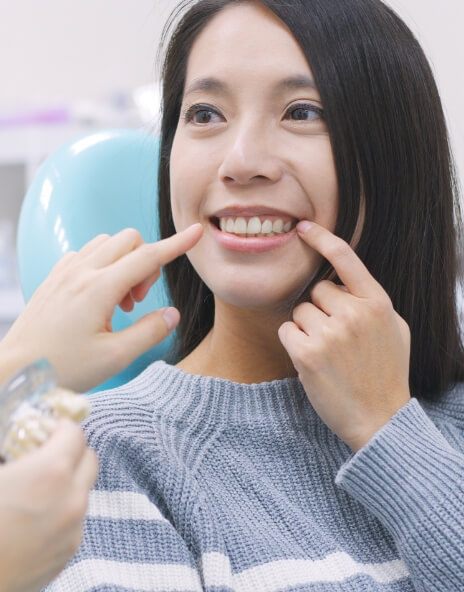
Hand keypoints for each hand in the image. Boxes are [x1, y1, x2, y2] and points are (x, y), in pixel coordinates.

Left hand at [0, 224, 202, 390]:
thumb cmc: (62, 368)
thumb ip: (150, 331)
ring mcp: (64, 272)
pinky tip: (98, 297)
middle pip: (129, 240)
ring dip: (124, 263)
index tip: (196, 233)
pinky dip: (103, 265)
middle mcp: (81, 272)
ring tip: (118, 302)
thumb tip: (172, 313)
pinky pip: (86, 254)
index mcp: (99, 289)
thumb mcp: (115, 357)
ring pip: (107, 244)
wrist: (13, 372)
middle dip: (146, 263)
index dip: (177, 245)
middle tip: (137, 302)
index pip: (148, 257)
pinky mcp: (53, 278)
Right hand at [0, 420, 97, 591]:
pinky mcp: (69, 553)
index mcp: (51, 473)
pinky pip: (75, 520)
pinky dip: (63, 511)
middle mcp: (72, 499)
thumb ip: (10, 451)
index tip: (47, 430)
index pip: (75, 433)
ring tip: (38, 490)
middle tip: (47, 454)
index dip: (60, 427)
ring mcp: (74, 529)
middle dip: (72, 451)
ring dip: (69, 483)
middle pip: (90, 459)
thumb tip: (17, 443)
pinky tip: (36, 518)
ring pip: (84, 491)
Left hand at [278, 221, 410, 451]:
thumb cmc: (387, 373)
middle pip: (316, 291)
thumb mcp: (394, 330)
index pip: (346, 259)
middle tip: (335, 338)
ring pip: (299, 312)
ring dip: (306, 328)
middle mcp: (354, 313)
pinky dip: (294, 343)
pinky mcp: (307, 353)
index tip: (303, 227)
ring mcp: (330, 333)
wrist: (380, 419)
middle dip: (320, 310)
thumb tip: (345, 282)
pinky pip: (287, 330)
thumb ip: (371, 302)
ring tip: (327, 353)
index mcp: (378, 303)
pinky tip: (312, 361)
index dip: (322, 238)